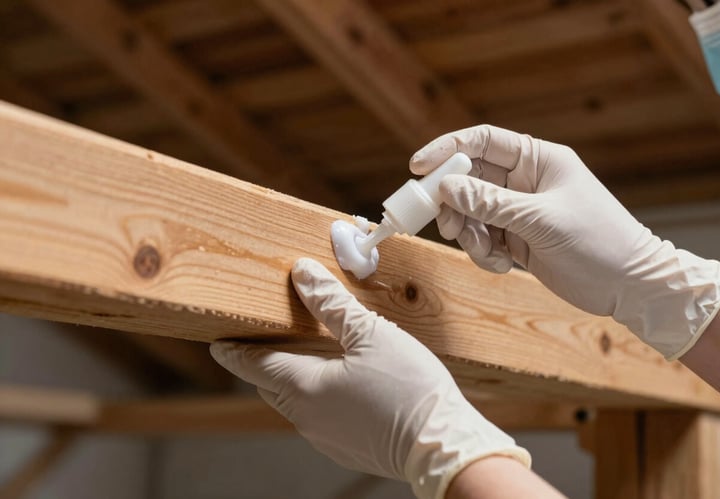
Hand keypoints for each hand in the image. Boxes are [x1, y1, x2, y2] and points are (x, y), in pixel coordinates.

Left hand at [210, 258, 529, 498]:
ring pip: (295, 402)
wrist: (443, 447)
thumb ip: (332, 303)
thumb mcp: (371, 334)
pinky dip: (318, 395)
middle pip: (271, 384)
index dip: (234, 350)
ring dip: (293, 378)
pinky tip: (341, 381)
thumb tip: (302, 273)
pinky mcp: (345, 447)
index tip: (218, 342)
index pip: (252, 364)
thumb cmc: (409, 389)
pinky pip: (319, 416)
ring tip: (305, 354)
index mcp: (302, 387)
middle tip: (263, 340)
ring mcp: (324, 437)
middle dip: (264, 362)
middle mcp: (305, 417)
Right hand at [411, 125, 719, 359]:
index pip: (483, 141)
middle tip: (449, 225)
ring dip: (469, 233)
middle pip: (469, 179)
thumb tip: (446, 187)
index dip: (447, 149)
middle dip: (454, 203)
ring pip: (472, 213)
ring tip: (485, 251)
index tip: (418, 167)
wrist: (630, 286)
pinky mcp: (517, 239)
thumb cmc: (599, 242)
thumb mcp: (541, 221)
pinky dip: (484, 252)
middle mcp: (525, 182)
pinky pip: (483, 238)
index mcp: (538, 160)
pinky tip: (502, 265)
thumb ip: (491, 204)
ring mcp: (520, 211)